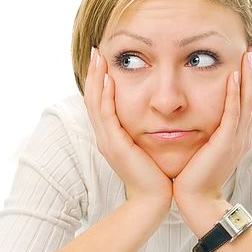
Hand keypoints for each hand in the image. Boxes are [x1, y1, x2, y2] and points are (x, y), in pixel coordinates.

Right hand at [84, 48, 172, 211]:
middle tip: (97, 51)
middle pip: (94, 98)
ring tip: (100, 57)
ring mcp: (107, 141)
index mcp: (113, 137)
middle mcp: (105, 137)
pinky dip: (106, 96)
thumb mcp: (149, 148)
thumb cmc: (157, 175)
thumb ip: (147, 132)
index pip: (101, 103)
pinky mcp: (115, 146)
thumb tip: (157, 117)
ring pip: (96, 103)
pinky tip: (110, 79)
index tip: (105, 60)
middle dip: (95, 74)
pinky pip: (107, 115)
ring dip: (97, 79)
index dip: (101, 81)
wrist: (155, 199)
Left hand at [173, 46, 251, 207]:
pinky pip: (232, 113)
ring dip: (247, 76)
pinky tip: (233, 76)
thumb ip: (209, 133)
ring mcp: (237, 140)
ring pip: (247, 101)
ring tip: (246, 53)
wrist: (195, 200)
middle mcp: (242, 136)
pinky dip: (234, 94)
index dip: (249, 80)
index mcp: (238, 137)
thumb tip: (202, 117)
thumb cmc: (194, 176)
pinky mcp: (226, 143)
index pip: (247, 102)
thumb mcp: (206, 149)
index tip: (246, 58)